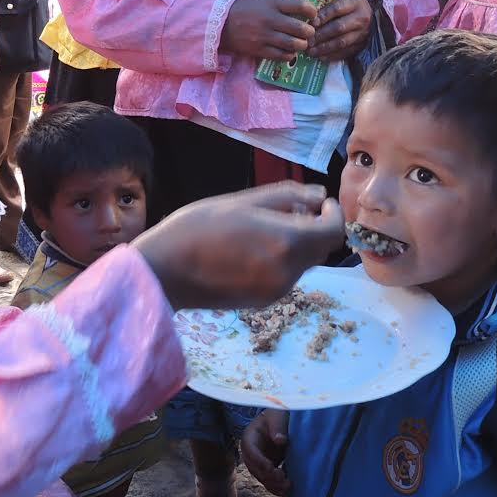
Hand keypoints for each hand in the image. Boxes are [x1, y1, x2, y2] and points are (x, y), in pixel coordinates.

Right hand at [133, 182, 344, 310]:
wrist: (163, 272)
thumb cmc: (196, 228)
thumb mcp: (241, 202)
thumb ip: (286, 197)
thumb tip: (318, 194)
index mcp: (286, 242)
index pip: (333, 232)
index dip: (333, 214)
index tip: (322, 202)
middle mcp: (288, 272)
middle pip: (320, 248)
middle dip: (313, 227)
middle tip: (289, 210)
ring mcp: (276, 291)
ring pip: (303, 262)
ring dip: (295, 244)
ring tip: (260, 228)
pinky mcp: (263, 302)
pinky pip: (285, 276)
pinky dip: (281, 260)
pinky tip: (250, 249)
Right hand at [219, 0, 316, 60]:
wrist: (223, 24)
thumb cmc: (248, 10)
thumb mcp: (265, 0)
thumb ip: (284, 5)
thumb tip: (307, 13)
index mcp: (273, 3)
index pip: (301, 5)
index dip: (313, 11)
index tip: (314, 16)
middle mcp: (270, 19)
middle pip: (300, 28)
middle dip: (310, 32)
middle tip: (309, 33)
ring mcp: (264, 36)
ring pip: (293, 44)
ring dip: (302, 45)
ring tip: (301, 43)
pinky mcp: (259, 50)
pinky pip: (282, 56)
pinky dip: (290, 55)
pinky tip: (289, 51)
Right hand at [243, 409, 290, 495]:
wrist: (282, 420)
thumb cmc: (277, 414)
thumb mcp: (277, 415)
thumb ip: (278, 426)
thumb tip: (280, 441)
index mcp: (249, 437)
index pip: (250, 451)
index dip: (259, 460)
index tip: (271, 467)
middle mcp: (251, 452)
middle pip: (254, 468)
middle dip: (268, 476)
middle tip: (282, 478)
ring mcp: (259, 462)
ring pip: (262, 477)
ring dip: (273, 485)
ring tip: (287, 487)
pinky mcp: (267, 469)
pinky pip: (269, 480)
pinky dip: (276, 487)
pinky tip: (286, 490)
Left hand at [308, 0, 372, 60]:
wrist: (373, 15)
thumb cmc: (352, 6)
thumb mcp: (344, 0)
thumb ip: (329, 9)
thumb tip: (311, 22)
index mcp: (355, 3)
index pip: (337, 9)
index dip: (323, 17)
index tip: (312, 24)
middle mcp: (361, 18)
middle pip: (339, 27)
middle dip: (321, 35)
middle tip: (308, 41)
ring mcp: (363, 33)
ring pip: (341, 42)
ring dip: (325, 48)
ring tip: (311, 51)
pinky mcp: (362, 45)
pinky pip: (346, 52)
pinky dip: (332, 56)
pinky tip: (321, 57)